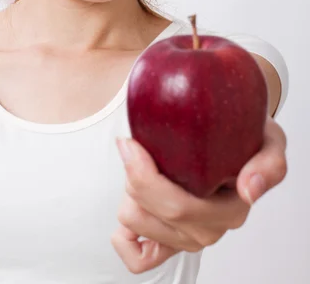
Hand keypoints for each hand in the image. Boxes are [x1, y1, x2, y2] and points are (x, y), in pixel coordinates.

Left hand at [112, 115, 286, 273]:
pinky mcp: (171, 245)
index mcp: (231, 210)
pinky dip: (125, 234)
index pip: (177, 206)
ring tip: (144, 167)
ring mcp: (188, 240)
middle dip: (132, 176)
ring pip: (135, 223)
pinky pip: (138, 257)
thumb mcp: (272, 142)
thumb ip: (270, 165)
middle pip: (149, 212)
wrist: (239, 144)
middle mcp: (209, 230)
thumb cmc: (248, 141)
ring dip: (129, 191)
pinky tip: (134, 202)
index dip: (142, 175)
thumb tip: (250, 190)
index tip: (131, 142)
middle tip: (135, 145)